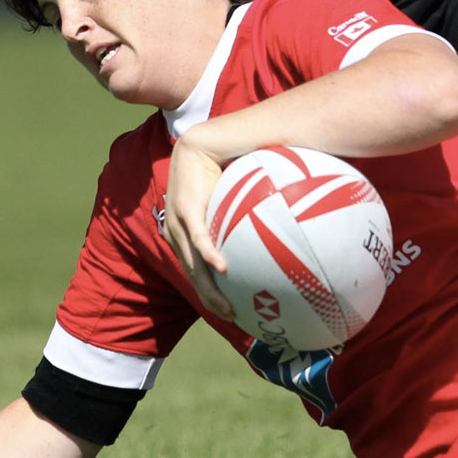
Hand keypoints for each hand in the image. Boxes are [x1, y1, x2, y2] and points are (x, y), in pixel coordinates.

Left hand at [163, 134, 235, 320]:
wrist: (204, 141)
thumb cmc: (223, 169)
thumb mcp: (232, 201)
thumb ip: (247, 221)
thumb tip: (280, 233)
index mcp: (184, 234)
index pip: (196, 271)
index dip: (210, 293)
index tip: (230, 309)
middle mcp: (177, 233)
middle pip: (193, 275)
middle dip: (211, 299)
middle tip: (233, 316)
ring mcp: (179, 223)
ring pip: (194, 264)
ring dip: (210, 288)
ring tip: (228, 307)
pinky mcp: (186, 209)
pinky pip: (199, 238)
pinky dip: (209, 255)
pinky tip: (223, 270)